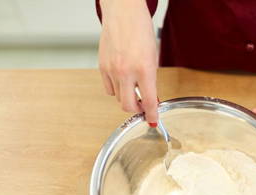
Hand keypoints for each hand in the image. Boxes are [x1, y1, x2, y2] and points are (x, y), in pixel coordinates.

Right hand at [98, 0, 157, 124]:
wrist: (123, 13)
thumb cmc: (141, 31)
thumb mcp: (153, 57)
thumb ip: (151, 80)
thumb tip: (150, 98)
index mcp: (144, 69)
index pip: (148, 101)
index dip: (152, 114)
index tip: (153, 120)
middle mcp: (126, 71)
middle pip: (127, 105)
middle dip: (137, 109)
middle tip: (143, 106)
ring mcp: (111, 70)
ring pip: (118, 97)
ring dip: (127, 97)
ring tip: (133, 87)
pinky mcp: (102, 66)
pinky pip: (108, 88)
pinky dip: (116, 89)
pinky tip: (122, 81)